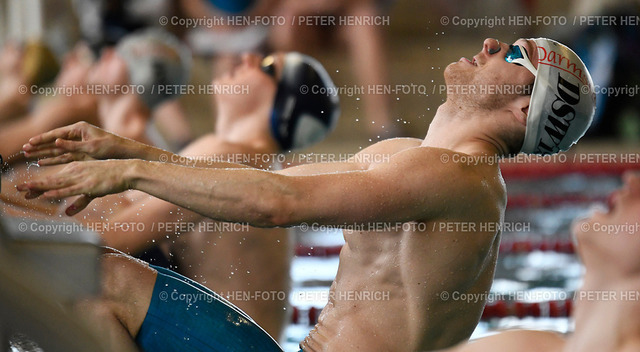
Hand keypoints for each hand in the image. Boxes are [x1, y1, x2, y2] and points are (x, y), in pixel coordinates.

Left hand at [16, 160, 134, 215]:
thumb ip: (78, 203)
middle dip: (33, 186)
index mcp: (75, 171)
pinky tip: (48, 194)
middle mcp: (74, 173)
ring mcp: (80, 178)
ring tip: (25, 189)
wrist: (126, 171)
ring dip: (40, 187)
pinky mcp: (88, 185)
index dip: (38, 186)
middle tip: (17, 189)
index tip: (25, 191)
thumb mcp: (92, 191)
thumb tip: (66, 214)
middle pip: (51, 181)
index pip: (53, 180)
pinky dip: (58, 192)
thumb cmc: (111, 179)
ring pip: (56, 184)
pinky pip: (70, 189)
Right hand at [23, 122, 132, 165]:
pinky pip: (65, 156)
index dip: (42, 138)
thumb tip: (56, 142)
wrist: (125, 153)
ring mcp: (79, 144)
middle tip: (24, 150)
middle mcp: (77, 135)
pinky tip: (43, 162)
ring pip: (57, 149)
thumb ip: (73, 146)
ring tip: (29, 156)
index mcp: (79, 129)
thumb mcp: (92, 147)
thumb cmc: (111, 147)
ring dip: (44, 153)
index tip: (30, 142)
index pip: (57, 133)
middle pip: (54, 141)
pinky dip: (54, 159)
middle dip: (39, 146)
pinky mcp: (81, 153)